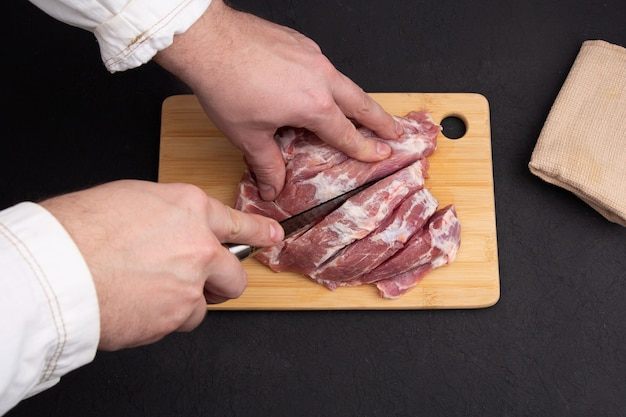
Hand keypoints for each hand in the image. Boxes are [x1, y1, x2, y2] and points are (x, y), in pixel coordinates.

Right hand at [40, 180, 282, 349]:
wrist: (58, 268)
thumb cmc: (81, 229)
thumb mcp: (133, 200)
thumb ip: (169, 217)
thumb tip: (177, 229)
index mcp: (189, 209)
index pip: (237, 223)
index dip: (258, 232)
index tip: (272, 237)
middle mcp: (199, 245)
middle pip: (235, 274)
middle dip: (224, 281)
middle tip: (207, 284)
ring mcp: (191, 284)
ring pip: (205, 305)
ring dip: (185, 303)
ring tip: (149, 294)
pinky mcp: (176, 316)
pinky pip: (178, 323)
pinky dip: (162, 319)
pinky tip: (137, 306)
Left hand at [154, 0, 402, 200]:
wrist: (209, 40)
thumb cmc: (226, 85)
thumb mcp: (248, 135)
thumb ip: (267, 164)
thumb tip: (273, 187)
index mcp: (313, 105)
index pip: (347, 133)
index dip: (365, 148)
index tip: (381, 154)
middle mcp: (320, 78)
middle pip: (361, 102)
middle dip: (380, 119)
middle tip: (395, 131)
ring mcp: (312, 56)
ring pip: (344, 81)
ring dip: (357, 99)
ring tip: (363, 110)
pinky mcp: (300, 42)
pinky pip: (323, 65)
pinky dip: (330, 81)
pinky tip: (319, 87)